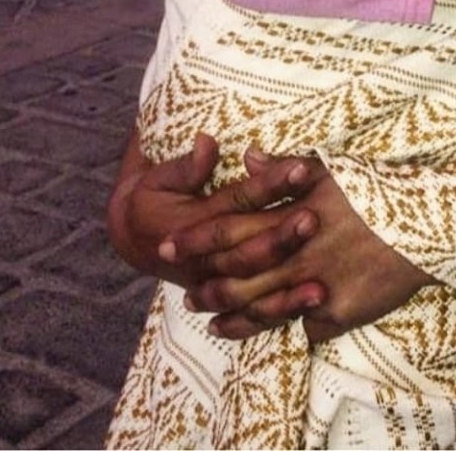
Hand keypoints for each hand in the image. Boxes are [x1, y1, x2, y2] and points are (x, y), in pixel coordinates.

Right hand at [107, 130, 321, 305]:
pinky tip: (316, 306)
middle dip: (283, 235)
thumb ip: (187, 165)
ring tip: (320, 283)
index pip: (238, 200)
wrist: (135, 238)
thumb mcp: (159, 177)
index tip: (300, 170)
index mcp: (193, 222)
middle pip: (250, 248)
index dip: (269, 184)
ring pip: (254, 287)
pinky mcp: (225, 301)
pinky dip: (283, 311)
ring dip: (288, 284)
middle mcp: (205, 258)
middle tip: (315, 218)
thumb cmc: (153, 198)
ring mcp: (215, 283)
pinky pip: (254, 314)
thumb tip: (208, 142)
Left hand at [173, 155, 433, 341]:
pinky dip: (293, 326)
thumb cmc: (376, 189)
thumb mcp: (331, 171)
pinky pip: (309, 326)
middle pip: (239, 276)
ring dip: (237, 316)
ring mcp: (318, 286)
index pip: (229, 228)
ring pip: (265, 309)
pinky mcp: (341, 312)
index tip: (166, 246)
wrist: (426, 222)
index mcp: (291, 216)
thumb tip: (248, 155)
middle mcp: (297, 254)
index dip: (195, 239)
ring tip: (217, 322)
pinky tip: (280, 330)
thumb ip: (286, 170)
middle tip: (188, 297)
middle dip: (208, 287)